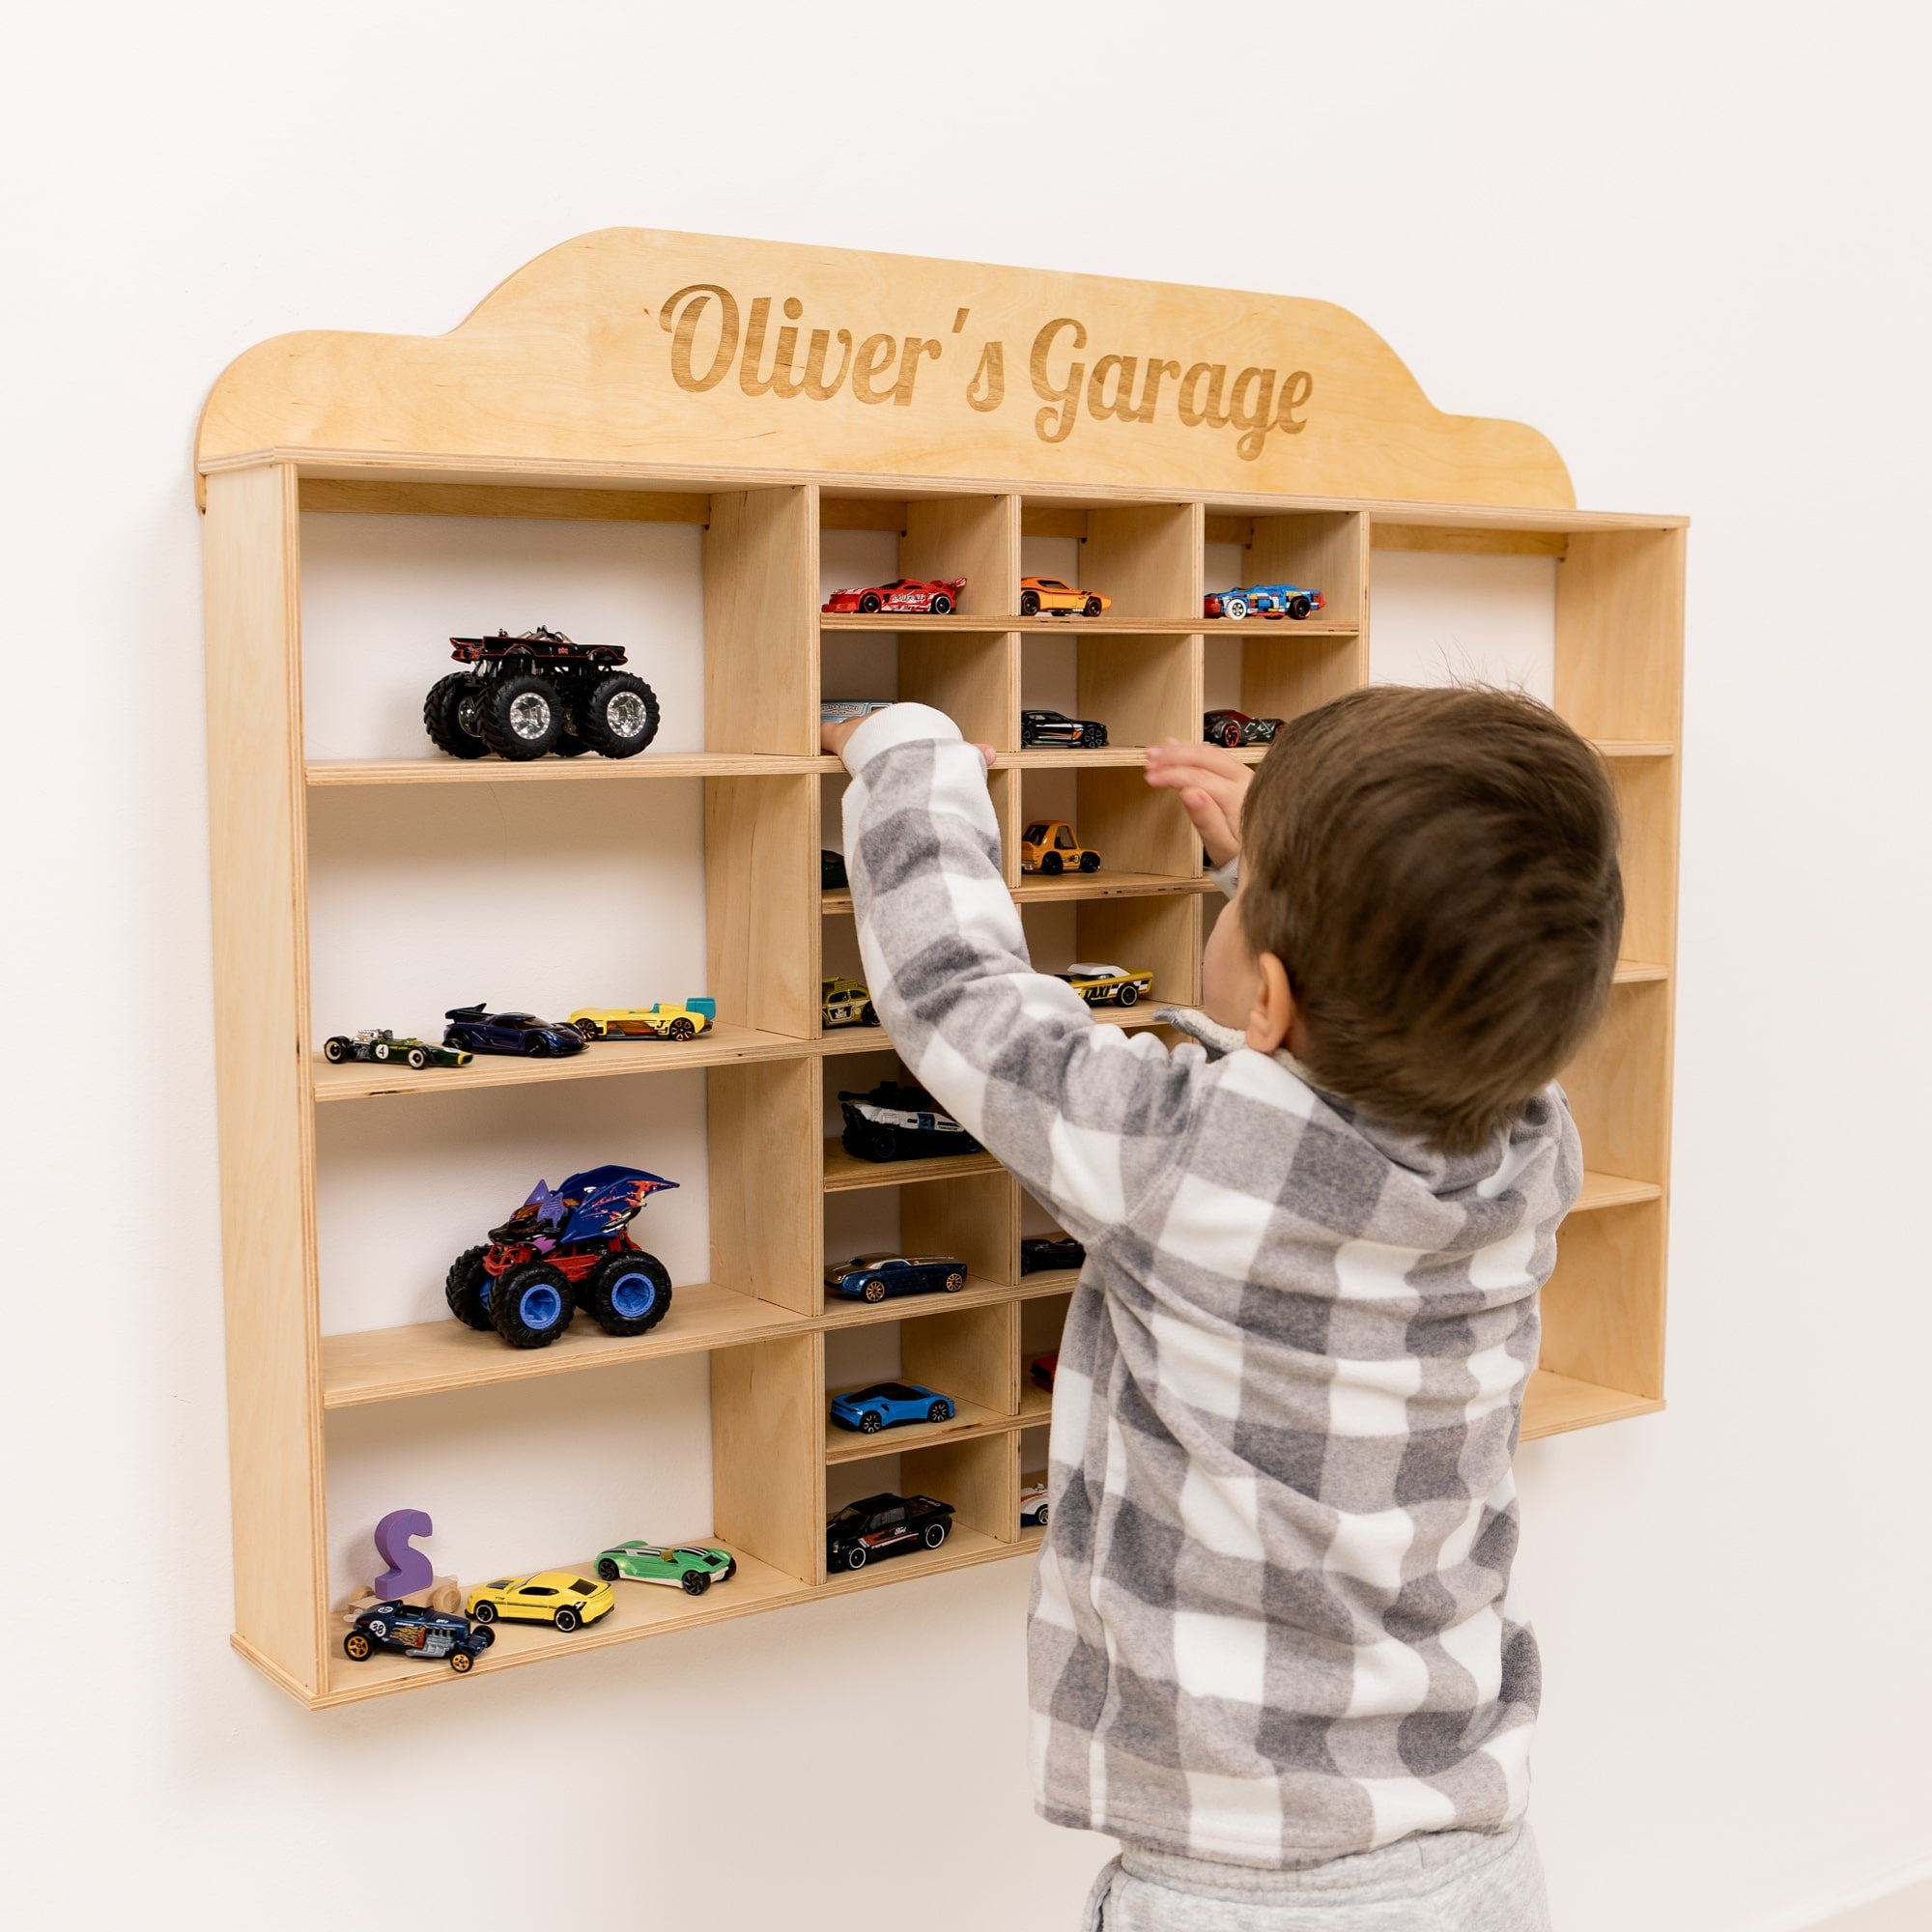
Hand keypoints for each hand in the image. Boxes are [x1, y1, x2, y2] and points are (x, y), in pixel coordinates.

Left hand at [821, 709, 995, 766]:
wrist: (903, 749)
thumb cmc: (924, 753)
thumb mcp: (954, 754)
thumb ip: (972, 755)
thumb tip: (992, 754)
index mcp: (910, 723)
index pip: (907, 730)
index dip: (905, 740)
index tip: (904, 748)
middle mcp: (887, 722)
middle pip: (880, 733)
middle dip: (880, 742)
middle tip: (880, 757)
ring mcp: (864, 729)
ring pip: (857, 735)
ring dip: (855, 742)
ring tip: (853, 754)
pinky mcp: (842, 737)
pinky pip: (827, 733)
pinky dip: (821, 734)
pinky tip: (815, 734)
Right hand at [1143, 738, 1250, 866]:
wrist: (1264, 852)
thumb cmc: (1239, 853)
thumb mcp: (1221, 845)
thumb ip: (1207, 821)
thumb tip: (1190, 794)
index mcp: (1238, 797)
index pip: (1199, 776)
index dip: (1172, 774)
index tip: (1151, 778)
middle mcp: (1244, 779)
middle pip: (1204, 757)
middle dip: (1173, 756)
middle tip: (1150, 759)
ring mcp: (1243, 773)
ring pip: (1209, 751)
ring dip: (1180, 749)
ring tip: (1156, 752)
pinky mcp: (1239, 773)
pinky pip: (1214, 754)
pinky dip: (1192, 749)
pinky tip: (1175, 746)